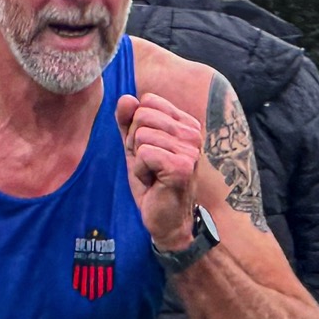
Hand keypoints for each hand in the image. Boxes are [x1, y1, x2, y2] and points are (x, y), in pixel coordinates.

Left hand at [115, 93, 205, 250]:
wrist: (165, 219)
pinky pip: (144, 154)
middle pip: (142, 115)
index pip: (147, 102)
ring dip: (138, 160)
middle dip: (134, 142)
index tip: (148, 151)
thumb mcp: (134, 147)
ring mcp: (190, 149)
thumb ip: (127, 122)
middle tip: (149, 165)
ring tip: (152, 174)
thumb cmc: (152, 183)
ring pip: (141, 135)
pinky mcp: (182, 166)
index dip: (136, 127)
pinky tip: (154, 182)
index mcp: (185, 124)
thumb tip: (125, 98)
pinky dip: (141, 171)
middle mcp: (192, 133)